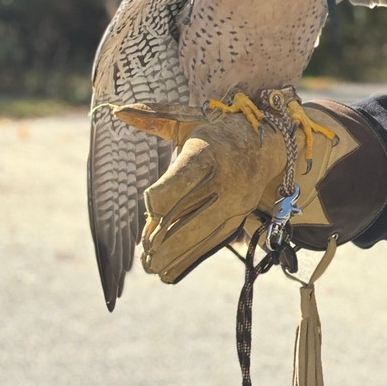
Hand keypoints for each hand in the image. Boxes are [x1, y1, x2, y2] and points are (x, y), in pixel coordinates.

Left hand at [113, 93, 386, 283]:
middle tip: (143, 253)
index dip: (159, 200)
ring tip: (150, 267)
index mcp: (210, 150)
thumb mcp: (189, 120)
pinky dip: (190, 260)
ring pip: (202, 236)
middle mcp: (226, 179)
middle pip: (191, 218)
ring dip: (174, 255)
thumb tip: (117, 112)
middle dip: (164, 241)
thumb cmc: (218, 130)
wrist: (269, 142)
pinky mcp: (240, 217)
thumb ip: (154, 117)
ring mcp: (237, 201)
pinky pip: (214, 244)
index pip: (181, 181)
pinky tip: (168, 273)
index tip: (151, 207)